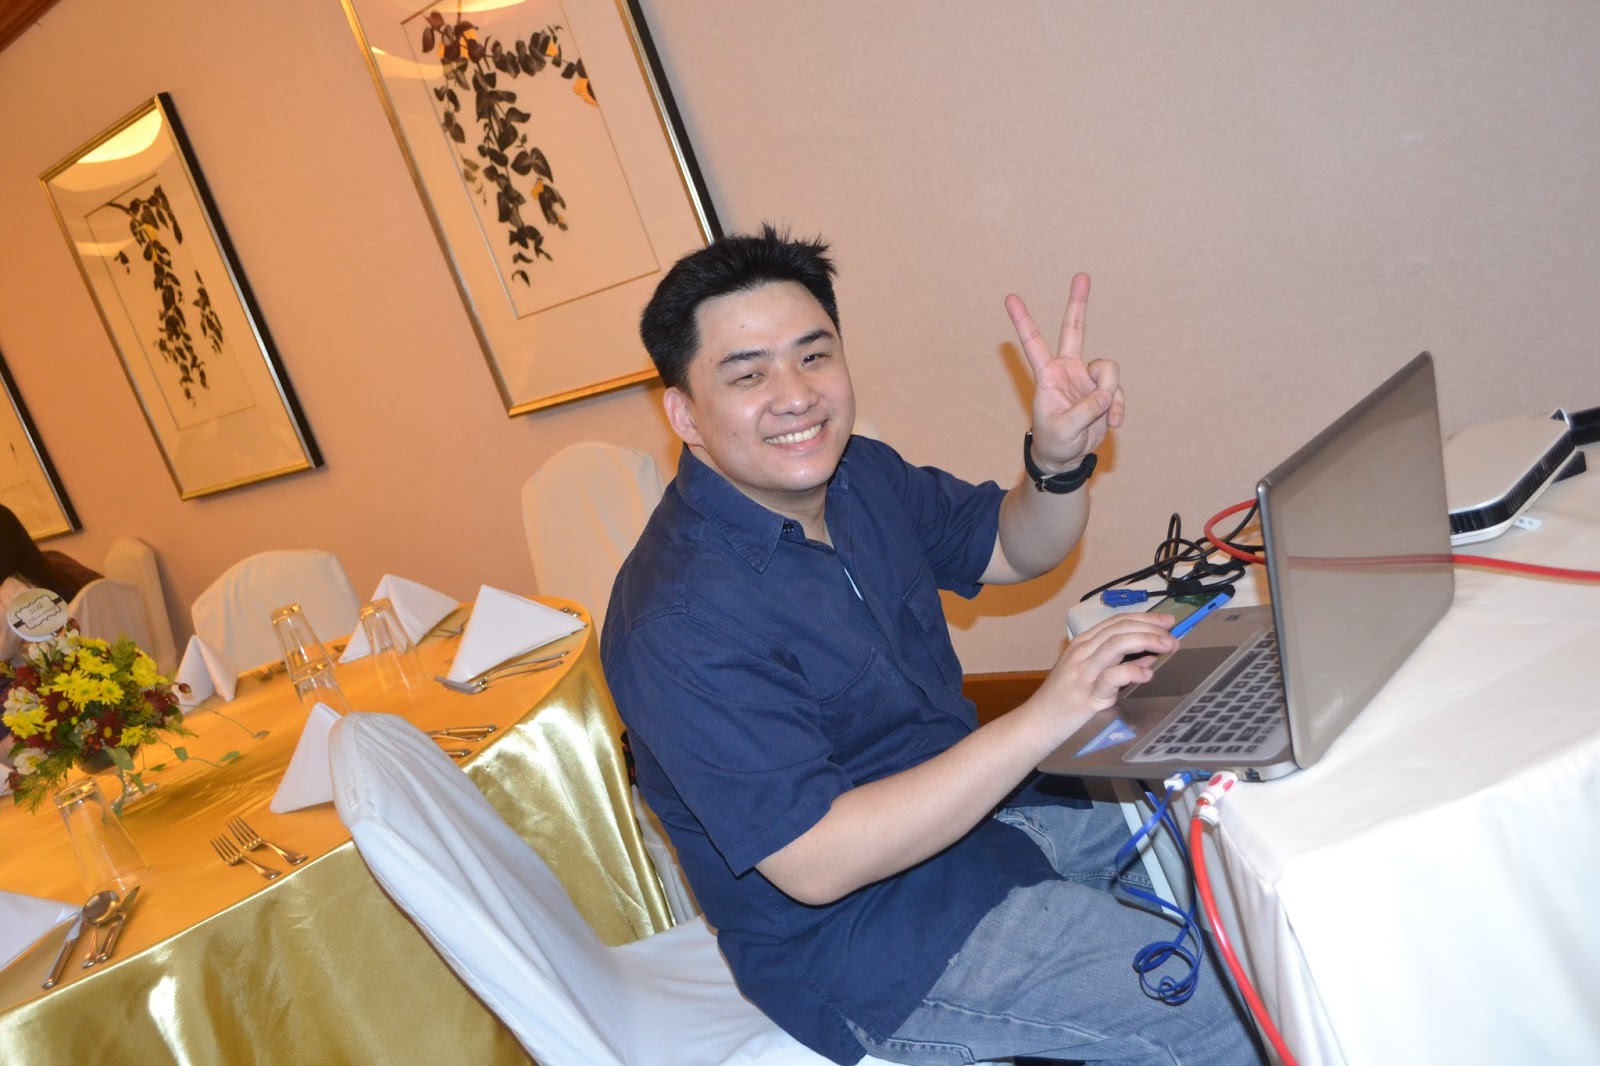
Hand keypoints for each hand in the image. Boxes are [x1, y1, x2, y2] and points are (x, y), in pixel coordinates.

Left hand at [1004, 273, 1123, 471]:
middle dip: (1077, 303)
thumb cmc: (1055, 441)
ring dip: (1110, 393)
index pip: (1033, 343)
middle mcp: (1068, 370)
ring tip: (1106, 417)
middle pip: (1074, 330)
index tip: (1010, 297)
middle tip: (1081, 275)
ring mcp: (1087, 378)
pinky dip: (1118, 406)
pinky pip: (1117, 391)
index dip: (1023, 321)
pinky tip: (1114, 422)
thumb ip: (1083, 411)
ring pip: (1108, 369)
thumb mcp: (1064, 430)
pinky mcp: (1104, 390)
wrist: (1067, 457)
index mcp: (1048, 375)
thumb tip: (1105, 394)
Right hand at [1026, 613, 1175, 744]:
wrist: (1038, 723)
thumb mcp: (1087, 674)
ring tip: (1167, 646)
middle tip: (1173, 635)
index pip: (1117, 621)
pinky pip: (1112, 676)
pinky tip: (1147, 674)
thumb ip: (1116, 663)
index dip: (1145, 618)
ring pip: (1117, 643)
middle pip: (1120, 628)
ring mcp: (1083, 672)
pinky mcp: (1087, 695)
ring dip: (1147, 641)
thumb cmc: (1063, 700)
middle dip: (1151, 627)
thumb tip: (1149, 656)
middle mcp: (1082, 653)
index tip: (1166, 622)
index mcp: (1082, 644)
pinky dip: (1132, 671)